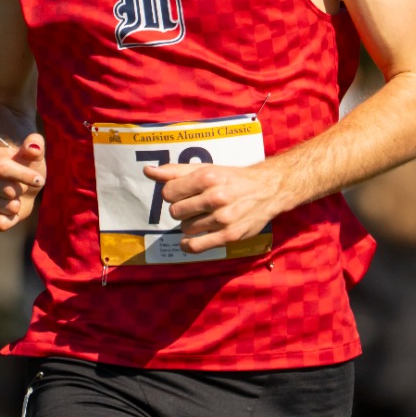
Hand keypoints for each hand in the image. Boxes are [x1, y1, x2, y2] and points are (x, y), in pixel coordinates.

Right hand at [0, 134, 45, 230]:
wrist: (21, 188)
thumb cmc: (26, 167)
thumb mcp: (34, 155)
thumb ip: (35, 145)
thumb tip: (33, 147)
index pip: (0, 167)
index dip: (24, 176)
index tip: (39, 180)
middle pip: (4, 189)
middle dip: (21, 191)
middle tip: (23, 189)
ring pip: (0, 206)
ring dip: (16, 206)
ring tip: (17, 201)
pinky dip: (8, 221)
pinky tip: (11, 214)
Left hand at [146, 161, 289, 253]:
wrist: (268, 190)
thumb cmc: (232, 179)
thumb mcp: (206, 170)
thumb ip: (175, 172)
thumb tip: (148, 171)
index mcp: (207, 177)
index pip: (168, 192)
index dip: (173, 194)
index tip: (184, 194)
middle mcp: (215, 197)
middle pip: (175, 212)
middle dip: (182, 210)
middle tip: (195, 206)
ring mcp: (222, 218)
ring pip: (185, 228)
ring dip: (189, 225)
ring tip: (203, 218)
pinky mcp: (229, 236)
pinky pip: (195, 246)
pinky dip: (188, 245)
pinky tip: (190, 240)